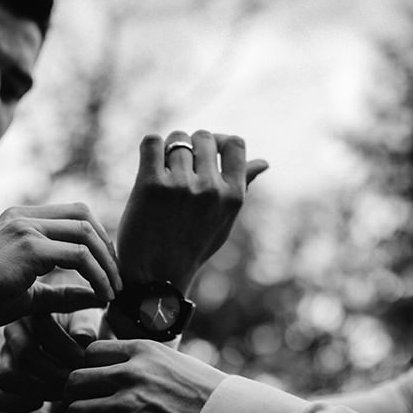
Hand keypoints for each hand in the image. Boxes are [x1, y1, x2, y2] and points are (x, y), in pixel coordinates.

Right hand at [0, 203, 120, 333]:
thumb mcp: (30, 293)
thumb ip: (63, 292)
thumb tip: (99, 297)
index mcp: (20, 219)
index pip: (73, 215)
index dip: (98, 239)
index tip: (109, 269)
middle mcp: (23, 216)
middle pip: (85, 215)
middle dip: (109, 247)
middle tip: (118, 278)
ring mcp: (25, 227)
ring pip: (86, 233)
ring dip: (107, 263)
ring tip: (114, 290)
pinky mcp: (29, 246)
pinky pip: (79, 255)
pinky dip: (97, 275)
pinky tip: (102, 295)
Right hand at [0, 309, 100, 412]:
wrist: (72, 346)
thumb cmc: (81, 328)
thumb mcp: (86, 320)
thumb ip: (86, 325)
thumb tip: (83, 339)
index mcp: (33, 312)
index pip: (43, 329)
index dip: (67, 350)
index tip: (86, 363)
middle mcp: (13, 333)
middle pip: (25, 355)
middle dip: (56, 375)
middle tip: (77, 384)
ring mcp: (4, 358)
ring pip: (7, 377)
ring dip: (38, 390)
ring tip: (62, 393)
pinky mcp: (1, 382)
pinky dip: (21, 405)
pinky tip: (42, 402)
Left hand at [64, 340, 227, 412]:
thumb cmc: (211, 399)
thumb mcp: (178, 365)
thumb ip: (146, 365)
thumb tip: (121, 372)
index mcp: (143, 351)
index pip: (91, 353)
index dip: (91, 374)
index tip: (100, 391)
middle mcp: (131, 373)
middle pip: (74, 381)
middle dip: (79, 401)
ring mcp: (129, 404)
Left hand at [116, 130, 266, 291]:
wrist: (155, 276)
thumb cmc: (191, 246)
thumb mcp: (224, 220)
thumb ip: (242, 186)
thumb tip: (264, 162)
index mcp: (233, 196)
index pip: (235, 143)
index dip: (219, 142)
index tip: (206, 155)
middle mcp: (210, 189)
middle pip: (203, 137)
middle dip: (191, 145)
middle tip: (180, 167)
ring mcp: (181, 186)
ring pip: (176, 138)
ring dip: (168, 150)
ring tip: (163, 173)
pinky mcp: (151, 185)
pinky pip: (151, 142)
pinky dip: (150, 148)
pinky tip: (149, 166)